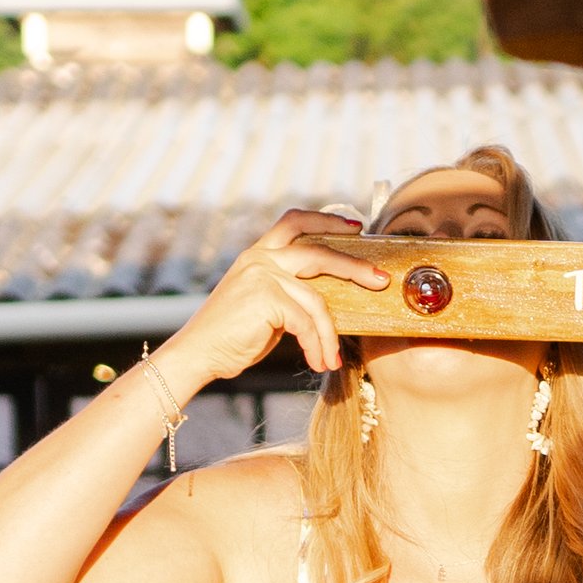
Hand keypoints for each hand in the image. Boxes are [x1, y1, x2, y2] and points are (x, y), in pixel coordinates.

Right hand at [154, 209, 389, 389]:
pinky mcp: (265, 297)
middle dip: (354, 267)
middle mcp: (259, 258)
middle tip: (381, 280)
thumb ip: (290, 293)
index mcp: (259, 255)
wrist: (200, 353)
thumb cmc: (236, 336)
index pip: (293, 223)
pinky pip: (307, 322)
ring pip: (317, 299)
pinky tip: (317, 362)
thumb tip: (329, 299)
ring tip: (331, 358)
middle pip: (317, 253)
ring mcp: (261, 275)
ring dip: (329, 335)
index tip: (355, 227)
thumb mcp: (267, 306)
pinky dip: (317, 345)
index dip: (325, 220)